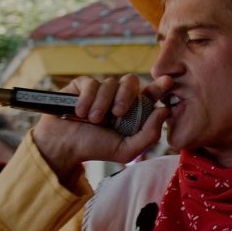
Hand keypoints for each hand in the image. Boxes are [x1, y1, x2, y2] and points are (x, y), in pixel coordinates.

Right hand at [32, 73, 170, 179]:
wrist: (64, 146)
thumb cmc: (95, 148)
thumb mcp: (126, 149)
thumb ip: (148, 135)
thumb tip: (164, 111)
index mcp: (132, 111)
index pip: (149, 94)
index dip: (159, 86)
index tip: (168, 82)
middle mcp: (118, 97)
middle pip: (131, 81)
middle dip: (126, 96)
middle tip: (117, 114)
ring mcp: (100, 90)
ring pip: (110, 83)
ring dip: (102, 104)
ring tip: (92, 121)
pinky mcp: (82, 85)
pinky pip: (91, 83)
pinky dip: (86, 99)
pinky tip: (79, 113)